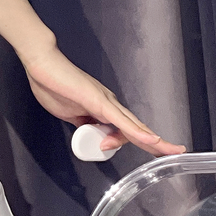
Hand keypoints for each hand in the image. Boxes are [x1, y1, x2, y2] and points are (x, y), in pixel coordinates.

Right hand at [20, 43, 185, 156]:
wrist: (41, 63)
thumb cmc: (50, 85)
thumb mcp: (68, 115)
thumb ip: (82, 124)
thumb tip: (89, 134)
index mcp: (101, 108)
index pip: (122, 130)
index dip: (118, 143)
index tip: (103, 148)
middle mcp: (109, 104)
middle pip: (135, 129)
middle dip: (154, 144)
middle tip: (174, 152)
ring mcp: (107, 102)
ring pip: (134, 127)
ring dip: (151, 141)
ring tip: (170, 150)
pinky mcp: (101, 102)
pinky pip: (123, 122)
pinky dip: (138, 133)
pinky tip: (153, 140)